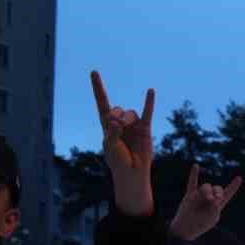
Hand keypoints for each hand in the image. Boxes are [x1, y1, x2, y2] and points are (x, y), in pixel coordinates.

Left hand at [91, 70, 155, 215]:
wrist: (132, 172)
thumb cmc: (118, 161)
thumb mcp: (109, 145)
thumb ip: (112, 131)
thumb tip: (116, 119)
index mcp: (107, 125)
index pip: (102, 102)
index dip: (98, 87)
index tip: (94, 72)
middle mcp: (120, 122)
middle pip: (117, 109)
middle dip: (116, 116)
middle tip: (117, 126)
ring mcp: (133, 125)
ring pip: (130, 113)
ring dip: (127, 119)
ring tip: (127, 129)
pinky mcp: (145, 129)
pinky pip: (147, 112)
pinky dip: (149, 102)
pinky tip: (150, 91)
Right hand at [169, 164, 243, 241]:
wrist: (185, 229)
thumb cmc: (200, 225)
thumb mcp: (212, 217)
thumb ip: (216, 206)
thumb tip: (215, 197)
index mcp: (218, 205)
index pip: (228, 194)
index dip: (234, 186)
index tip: (239, 178)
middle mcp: (210, 198)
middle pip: (217, 188)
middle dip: (218, 191)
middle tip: (215, 199)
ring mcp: (200, 196)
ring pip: (206, 186)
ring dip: (207, 191)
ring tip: (208, 198)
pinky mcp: (190, 196)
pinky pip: (192, 183)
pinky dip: (194, 174)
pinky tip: (196, 166)